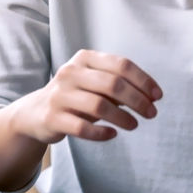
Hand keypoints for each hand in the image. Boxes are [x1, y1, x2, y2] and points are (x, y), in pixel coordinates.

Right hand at [9, 50, 161, 144]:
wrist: (35, 112)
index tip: (158, 96)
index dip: (143, 81)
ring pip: (99, 106)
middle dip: (137, 100)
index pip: (121, 65)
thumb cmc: (76, 95)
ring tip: (134, 125)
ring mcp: (59, 95)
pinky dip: (101, 133)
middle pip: (112, 84)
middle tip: (151, 113)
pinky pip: (82, 127)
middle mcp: (70, 73)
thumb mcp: (94, 82)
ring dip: (122, 117)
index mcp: (84, 58)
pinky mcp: (52, 118)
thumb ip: (119, 85)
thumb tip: (151, 96)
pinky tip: (112, 134)